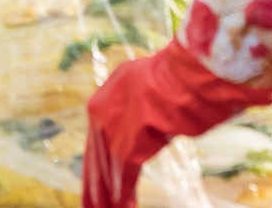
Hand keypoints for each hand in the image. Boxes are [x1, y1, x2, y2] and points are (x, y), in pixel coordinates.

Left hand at [80, 41, 265, 207]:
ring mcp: (112, 134)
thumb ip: (136, 102)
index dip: (96, 161)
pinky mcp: (128, 150)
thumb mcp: (143, 82)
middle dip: (95, 185)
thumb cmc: (170, 75)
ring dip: (107, 195)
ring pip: (106, 173)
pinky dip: (124, 195)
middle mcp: (100, 118)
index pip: (95, 139)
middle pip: (96, 159)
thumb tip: (142, 115)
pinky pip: (124, 179)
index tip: (95, 176)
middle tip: (92, 204)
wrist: (179, 79)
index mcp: (101, 100)